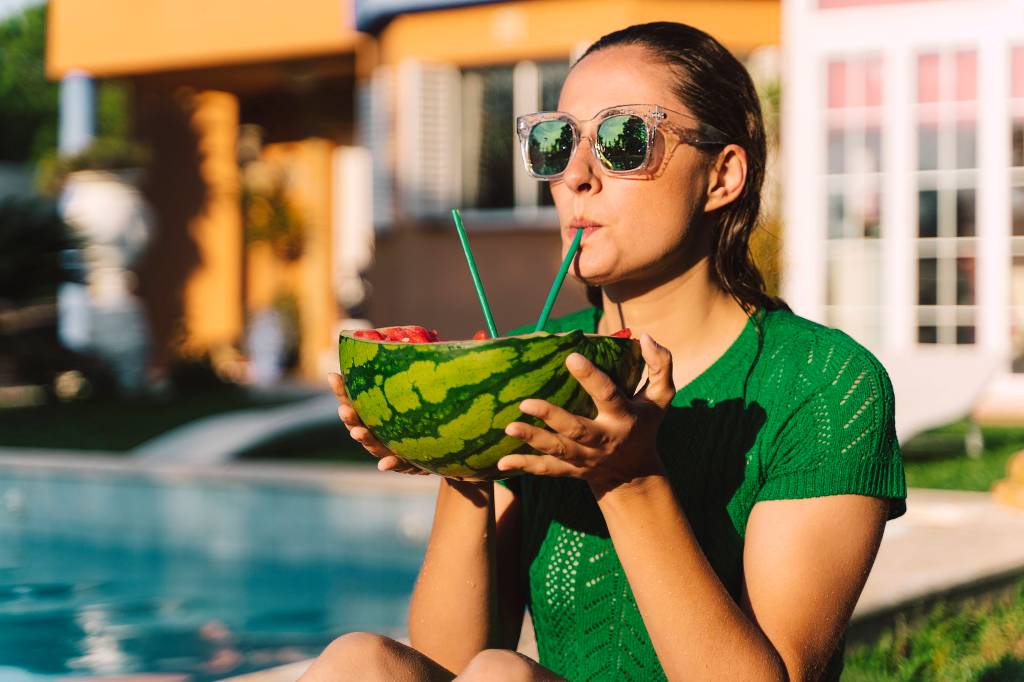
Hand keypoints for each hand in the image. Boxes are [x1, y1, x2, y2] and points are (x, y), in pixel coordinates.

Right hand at [328, 372, 429, 474]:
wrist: (439, 447)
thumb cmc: (421, 413)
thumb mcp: (416, 391)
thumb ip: (414, 371)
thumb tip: (427, 333)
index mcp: (373, 411)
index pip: (353, 398)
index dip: (341, 389)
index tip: (333, 375)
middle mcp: (374, 429)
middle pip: (356, 421)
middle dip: (348, 416)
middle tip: (343, 409)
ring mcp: (386, 447)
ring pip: (371, 443)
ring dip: (363, 437)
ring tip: (359, 432)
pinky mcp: (402, 462)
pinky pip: (395, 463)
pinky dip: (389, 464)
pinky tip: (383, 465)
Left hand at [496, 334, 674, 491]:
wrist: (635, 472)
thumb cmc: (644, 423)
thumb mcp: (662, 396)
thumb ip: (661, 365)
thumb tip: (645, 336)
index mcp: (624, 418)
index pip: (608, 395)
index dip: (591, 377)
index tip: (571, 357)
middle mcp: (604, 441)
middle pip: (577, 430)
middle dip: (552, 418)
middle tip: (526, 402)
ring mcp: (586, 459)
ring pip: (558, 451)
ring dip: (534, 440)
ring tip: (510, 426)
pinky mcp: (571, 471)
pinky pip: (546, 470)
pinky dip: (524, 466)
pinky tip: (501, 462)